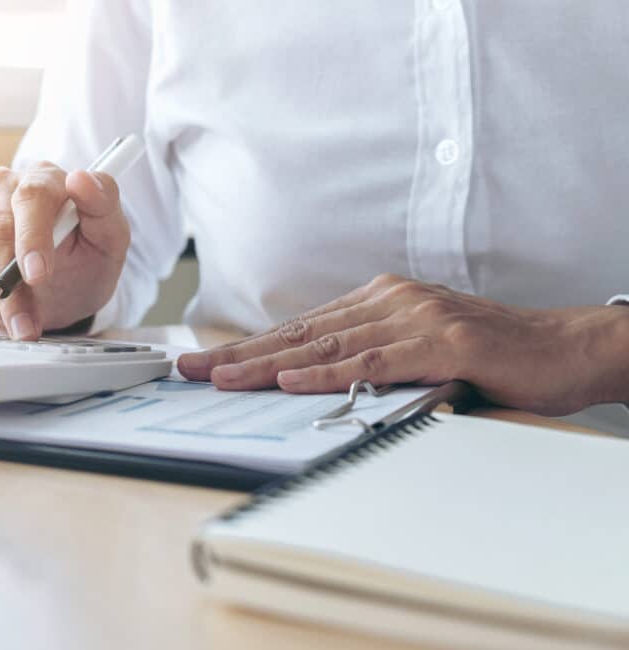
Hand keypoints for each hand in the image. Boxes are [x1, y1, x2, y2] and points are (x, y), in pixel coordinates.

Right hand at [0, 162, 129, 339]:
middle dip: (8, 283)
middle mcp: (4, 185)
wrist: (60, 294)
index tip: (38, 275)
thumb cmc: (84, 264)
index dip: (32, 237)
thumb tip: (81, 178)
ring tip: (4, 317)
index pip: (33, 195)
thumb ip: (104, 207)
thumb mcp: (109, 242)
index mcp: (47, 180)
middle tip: (24, 321)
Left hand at [177, 274, 628, 414]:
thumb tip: (313, 379)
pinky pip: (374, 360)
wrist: (563, 347)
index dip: (249, 347)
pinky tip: (291, 378)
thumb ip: (372, 359)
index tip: (207, 364)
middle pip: (299, 333)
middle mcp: (390, 301)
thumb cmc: (491, 353)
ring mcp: (416, 318)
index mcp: (380, 301)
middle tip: (190, 369)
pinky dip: (329, 371)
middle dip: (239, 353)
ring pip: (326, 345)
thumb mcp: (419, 350)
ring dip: (267, 363)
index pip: (301, 329)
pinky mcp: (443, 343)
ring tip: (221, 378)